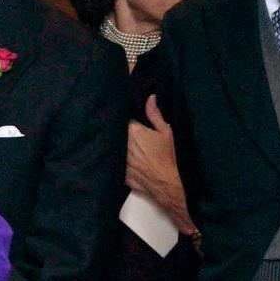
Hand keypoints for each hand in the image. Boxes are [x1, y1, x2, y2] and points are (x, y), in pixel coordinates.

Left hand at [127, 95, 202, 246]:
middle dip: (119, 131)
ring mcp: (118, 157)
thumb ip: (155, 114)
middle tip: (128, 133)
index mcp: (133, 130)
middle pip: (116, 132)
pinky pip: (112, 160)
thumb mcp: (165, 132)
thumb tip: (151, 97)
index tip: (128, 121)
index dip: (125, 120)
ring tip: (126, 146)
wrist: (165, 183)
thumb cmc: (167, 157)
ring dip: (116, 144)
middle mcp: (123, 143)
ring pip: (113, 146)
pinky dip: (114, 158)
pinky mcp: (117, 169)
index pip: (123, 119)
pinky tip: (121, 159)